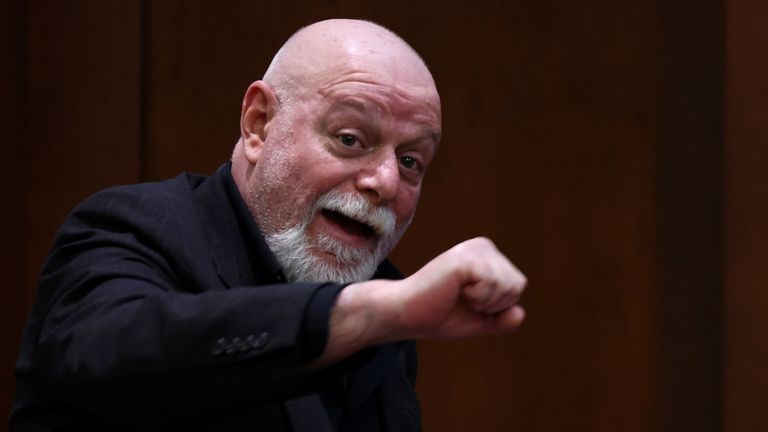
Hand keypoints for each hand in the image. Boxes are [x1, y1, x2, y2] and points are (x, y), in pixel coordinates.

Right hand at [388, 237, 526, 339]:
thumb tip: (519, 313)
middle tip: (462, 300)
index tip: (469, 302)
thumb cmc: (440, 315)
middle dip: (493, 304)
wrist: (407, 315)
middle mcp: (483, 246)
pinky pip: (492, 284)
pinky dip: (477, 298)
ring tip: (457, 294)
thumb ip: (502, 320)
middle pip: (516, 285)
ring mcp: (473, 249)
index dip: (497, 306)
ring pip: (507, 285)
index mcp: (488, 256)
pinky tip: (455, 291)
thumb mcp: (479, 320)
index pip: (517, 286)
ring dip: (483, 302)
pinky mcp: (464, 258)